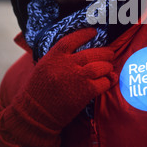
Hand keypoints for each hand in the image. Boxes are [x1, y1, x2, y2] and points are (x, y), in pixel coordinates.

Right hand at [0, 28, 115, 146]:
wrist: (35, 114)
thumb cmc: (39, 90)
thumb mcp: (44, 67)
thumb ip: (59, 57)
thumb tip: (78, 48)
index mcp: (54, 57)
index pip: (72, 40)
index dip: (84, 34)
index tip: (94, 32)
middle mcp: (66, 65)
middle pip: (91, 53)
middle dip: (104, 52)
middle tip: (110, 53)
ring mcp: (77, 78)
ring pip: (100, 66)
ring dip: (108, 66)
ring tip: (109, 66)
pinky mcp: (85, 92)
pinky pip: (103, 82)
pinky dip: (109, 80)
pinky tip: (110, 79)